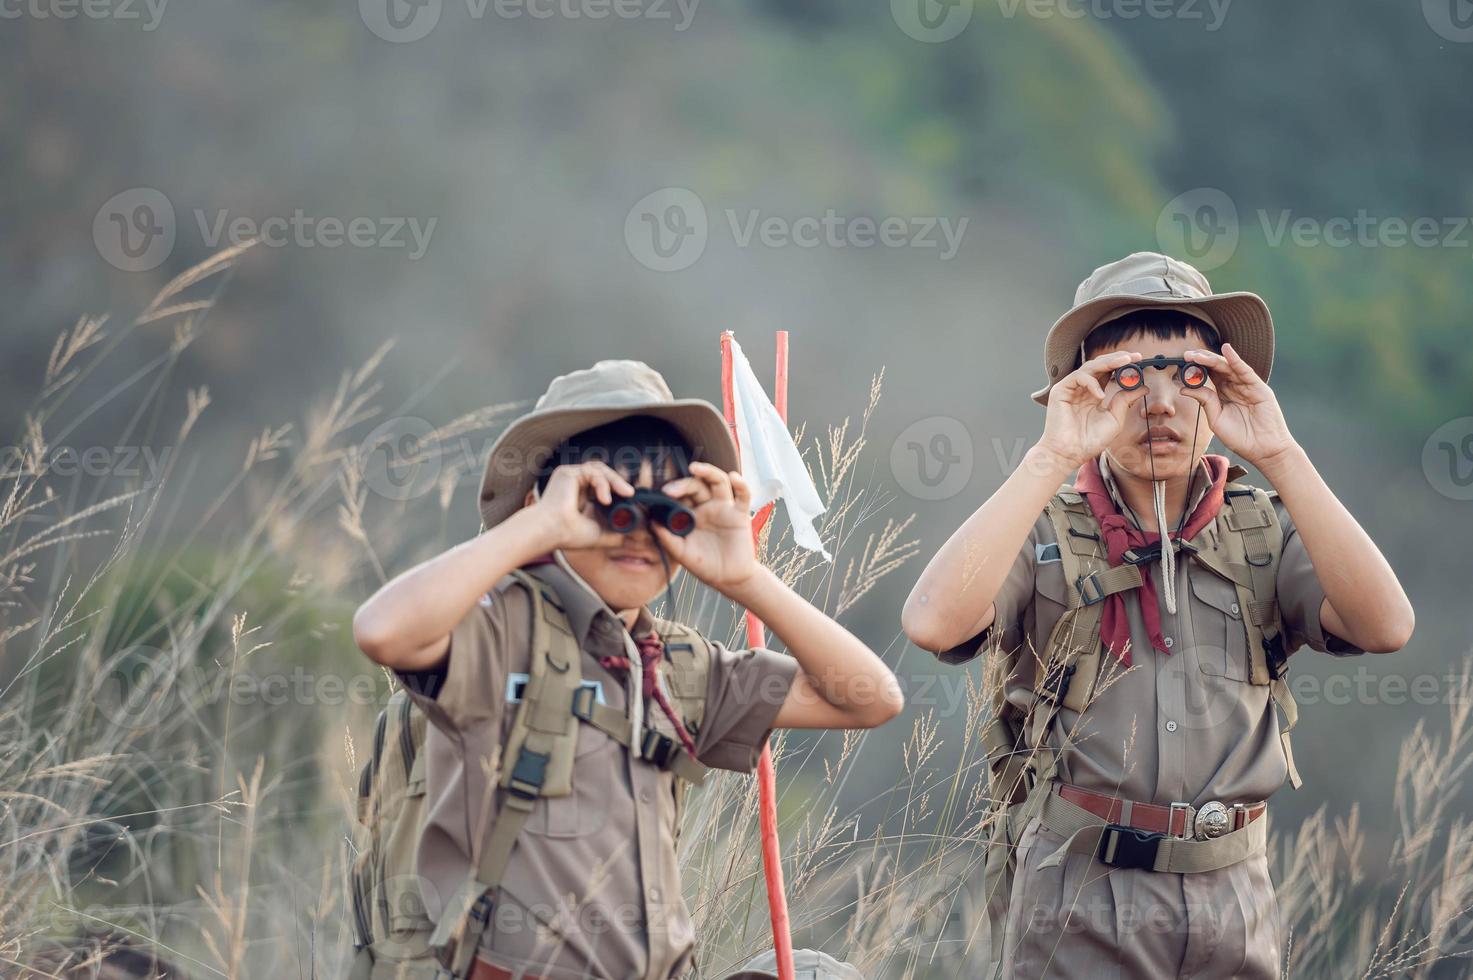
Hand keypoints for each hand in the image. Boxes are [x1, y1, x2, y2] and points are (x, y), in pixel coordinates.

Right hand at [532, 461, 636, 550]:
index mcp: (581, 495)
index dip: (618, 488)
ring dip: (615, 481)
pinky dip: (603, 485)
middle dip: (618, 482)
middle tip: (631, 494)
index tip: (631, 498)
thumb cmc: (570, 535)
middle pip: (602, 473)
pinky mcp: (568, 473)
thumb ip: (616, 532)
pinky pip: (593, 473)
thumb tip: (635, 536)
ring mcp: (570, 477)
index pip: (603, 483)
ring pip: (600, 470)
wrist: (553, 533)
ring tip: (627, 494)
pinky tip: (606, 500)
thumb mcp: (601, 533)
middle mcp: (574, 484)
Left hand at [653, 461, 760, 593]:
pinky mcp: (740, 514)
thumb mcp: (681, 553)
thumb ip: (667, 538)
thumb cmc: (704, 565)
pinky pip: (743, 495)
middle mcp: (707, 506)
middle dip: (683, 483)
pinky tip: (733, 477)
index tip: (658, 494)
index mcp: (691, 514)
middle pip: (696, 485)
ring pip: (718, 481)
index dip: (671, 491)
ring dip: (708, 471)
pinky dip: (741, 484)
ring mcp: (724, 508)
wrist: (728, 578)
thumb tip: (651, 521)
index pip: (681, 494)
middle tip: (669, 490)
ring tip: (695, 468)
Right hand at [1037, 350, 1148, 469]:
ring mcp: (1072, 389)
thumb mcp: (1115, 419)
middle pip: (1101, 365)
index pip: (1110, 373)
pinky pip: (1078, 377)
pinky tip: (1101, 395)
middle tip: (1134, 356)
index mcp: (1095, 394)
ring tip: (1124, 362)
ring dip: (1108, 362)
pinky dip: (1092, 382)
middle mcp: (1083, 389)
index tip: (1140, 361)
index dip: (1124, 366)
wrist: (1069, 454)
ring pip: (1090, 366)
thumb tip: (1142, 387)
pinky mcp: (1061, 391)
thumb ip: (1125, 402)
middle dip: (1118, 358)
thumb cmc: (1089, 441)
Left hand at [1180, 343, 1296, 466]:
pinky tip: (1226, 349)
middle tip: (1186, 355)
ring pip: (1228, 367)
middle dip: (1201, 360)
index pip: (1207, 376)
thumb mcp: (1216, 419)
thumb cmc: (1240, 437)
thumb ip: (1204, 401)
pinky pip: (1245, 370)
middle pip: (1216, 368)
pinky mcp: (1259, 387)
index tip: (1180, 364)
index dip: (1195, 369)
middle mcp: (1234, 387)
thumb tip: (1184, 388)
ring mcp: (1247, 386)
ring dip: (1213, 359)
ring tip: (1198, 354)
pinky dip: (1236, 359)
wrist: (1263, 450)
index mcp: (1222, 394)